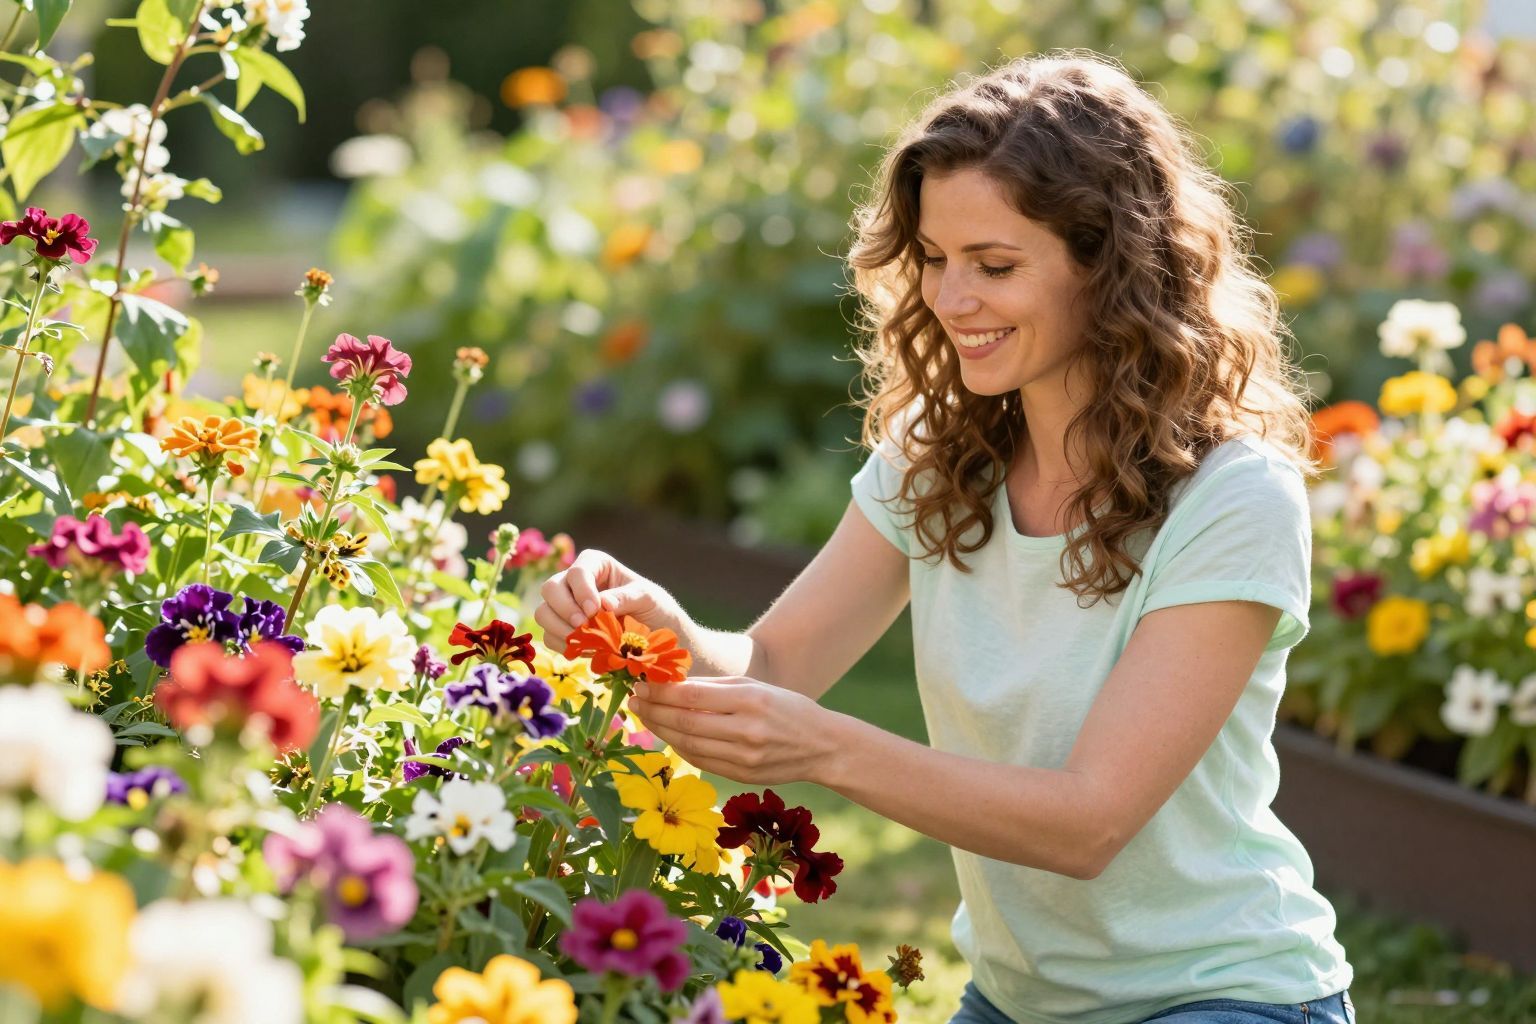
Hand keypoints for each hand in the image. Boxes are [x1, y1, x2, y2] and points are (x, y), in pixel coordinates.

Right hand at [533, 548, 687, 651]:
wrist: (656, 636)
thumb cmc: (654, 608)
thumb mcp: (649, 598)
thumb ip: (628, 596)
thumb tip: (604, 602)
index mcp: (595, 564)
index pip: (577, 571)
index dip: (582, 591)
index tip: (595, 610)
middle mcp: (575, 582)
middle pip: (550, 588)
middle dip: (565, 609)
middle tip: (584, 627)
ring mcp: (566, 606)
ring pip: (543, 612)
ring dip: (560, 629)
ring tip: (584, 641)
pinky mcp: (563, 630)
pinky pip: (549, 636)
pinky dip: (563, 645)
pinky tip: (585, 650)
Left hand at [626, 676, 843, 786]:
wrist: (823, 747)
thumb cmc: (787, 708)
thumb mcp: (756, 686)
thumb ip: (715, 687)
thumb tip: (671, 685)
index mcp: (751, 700)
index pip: (692, 696)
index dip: (660, 692)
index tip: (641, 684)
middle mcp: (746, 730)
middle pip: (685, 722)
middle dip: (653, 711)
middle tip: (633, 700)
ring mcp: (744, 758)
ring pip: (688, 745)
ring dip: (660, 730)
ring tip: (645, 716)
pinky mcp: (742, 777)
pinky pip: (701, 761)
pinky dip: (680, 748)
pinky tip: (668, 735)